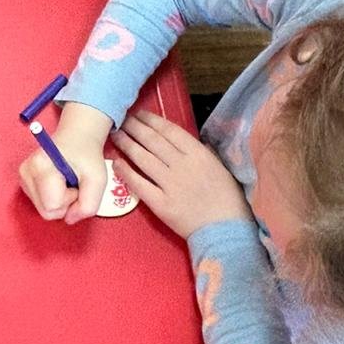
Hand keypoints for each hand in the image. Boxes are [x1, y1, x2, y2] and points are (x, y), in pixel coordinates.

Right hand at [18, 101, 111, 224]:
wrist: (76, 139)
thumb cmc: (87, 157)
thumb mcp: (98, 180)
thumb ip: (88, 206)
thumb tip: (69, 220)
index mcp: (41, 167)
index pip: (52, 207)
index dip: (70, 201)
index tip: (77, 184)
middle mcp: (26, 172)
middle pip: (46, 212)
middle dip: (65, 204)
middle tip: (74, 185)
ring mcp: (22, 177)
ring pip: (43, 210)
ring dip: (60, 201)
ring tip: (67, 182)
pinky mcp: (23, 181)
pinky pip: (40, 203)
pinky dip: (53, 198)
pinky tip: (58, 183)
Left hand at [111, 110, 250, 239]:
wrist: (225, 230)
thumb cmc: (227, 199)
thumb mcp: (219, 167)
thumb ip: (201, 152)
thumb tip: (182, 140)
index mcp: (199, 154)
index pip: (170, 131)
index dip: (151, 120)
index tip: (139, 114)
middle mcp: (183, 165)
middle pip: (153, 141)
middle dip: (135, 127)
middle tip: (121, 119)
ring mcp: (171, 185)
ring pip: (143, 159)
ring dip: (127, 145)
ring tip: (116, 135)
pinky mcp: (161, 204)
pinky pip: (139, 184)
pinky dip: (127, 172)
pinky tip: (117, 163)